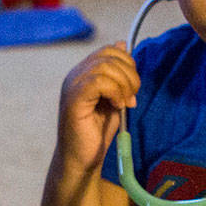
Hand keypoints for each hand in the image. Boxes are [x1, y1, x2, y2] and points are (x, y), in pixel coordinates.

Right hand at [56, 44, 139, 173]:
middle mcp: (75, 75)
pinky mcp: (73, 99)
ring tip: (125, 103)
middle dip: (129, 74)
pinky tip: (117, 106)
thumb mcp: (114, 97)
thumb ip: (118, 74)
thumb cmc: (96, 132)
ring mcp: (72, 86)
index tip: (133, 89)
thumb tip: (122, 45)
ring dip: (124, 84)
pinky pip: (98, 81)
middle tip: (132, 96)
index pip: (109, 51)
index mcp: (83, 73)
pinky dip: (114, 91)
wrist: (82, 160)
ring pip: (104, 66)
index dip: (128, 65)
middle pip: (109, 55)